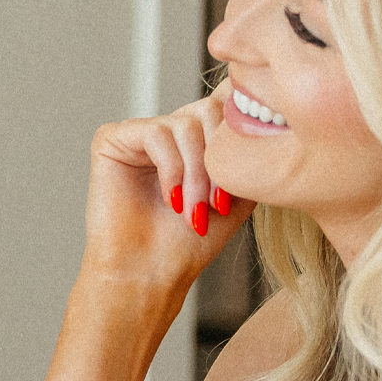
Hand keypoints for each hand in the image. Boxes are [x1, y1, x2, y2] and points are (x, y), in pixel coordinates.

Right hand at [84, 95, 243, 288]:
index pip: (224, 105)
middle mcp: (166, 131)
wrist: (149, 275)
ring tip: (194, 212)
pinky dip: (172, 169)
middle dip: (219, 160)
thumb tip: (270, 111)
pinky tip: (171, 200)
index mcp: (194, 140)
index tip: (242, 180)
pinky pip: (157, 133)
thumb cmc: (189, 245)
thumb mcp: (238, 192)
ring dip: (198, 173)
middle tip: (219, 204)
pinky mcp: (111, 138)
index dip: (240, 132)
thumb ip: (247, 152)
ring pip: (186, 124)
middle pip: (210, 108)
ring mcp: (138, 133)